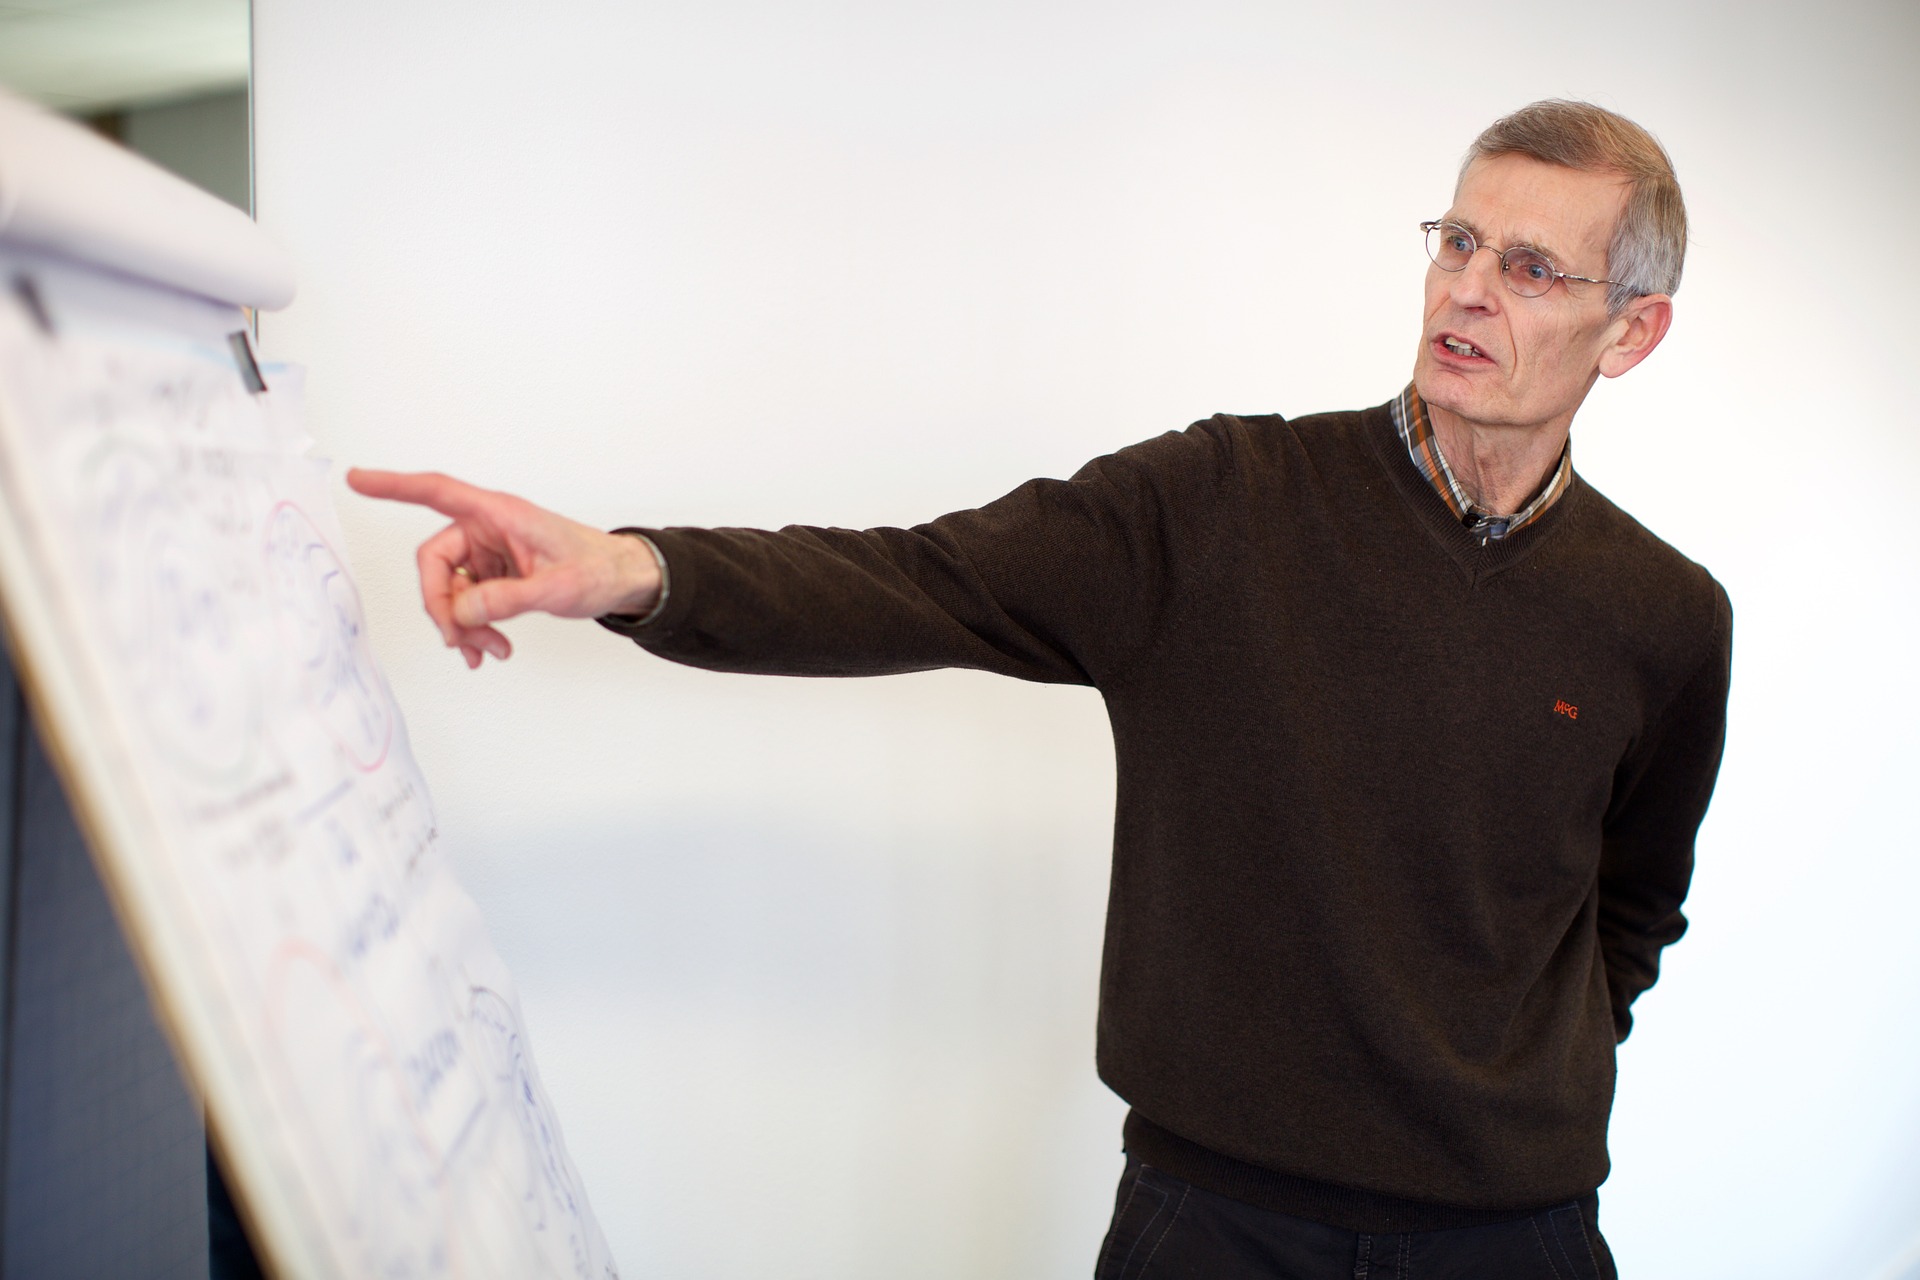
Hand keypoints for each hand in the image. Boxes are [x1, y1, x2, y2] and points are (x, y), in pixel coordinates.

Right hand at [345, 468, 660, 667]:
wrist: (620, 580)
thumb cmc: (597, 568)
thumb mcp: (556, 587)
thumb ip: (508, 599)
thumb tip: (462, 612)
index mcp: (499, 513)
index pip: (437, 492)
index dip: (394, 486)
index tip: (357, 480)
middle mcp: (486, 528)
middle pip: (435, 563)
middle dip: (444, 607)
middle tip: (461, 642)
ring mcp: (488, 552)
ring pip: (449, 590)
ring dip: (463, 626)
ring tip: (490, 653)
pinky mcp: (493, 574)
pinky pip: (466, 602)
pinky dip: (474, 628)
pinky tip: (491, 649)